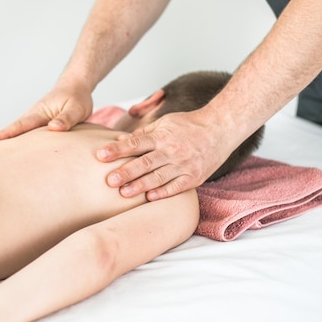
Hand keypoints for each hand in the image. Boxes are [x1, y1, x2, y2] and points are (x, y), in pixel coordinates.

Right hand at [0, 83, 93, 142]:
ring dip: (2, 146)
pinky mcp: (37, 128)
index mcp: (38, 113)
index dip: (3, 136)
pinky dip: (15, 146)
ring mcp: (33, 123)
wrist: (75, 88)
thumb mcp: (76, 108)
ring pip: (15, 136)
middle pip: (10, 133)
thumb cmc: (76, 98)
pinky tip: (10, 158)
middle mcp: (32, 118)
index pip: (17, 127)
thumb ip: (66, 118)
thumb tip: (53, 128)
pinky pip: (24, 138)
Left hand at [97, 109, 231, 199]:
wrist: (221, 128)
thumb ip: (143, 134)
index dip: (117, 150)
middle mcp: (171, 151)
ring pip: (158, 177)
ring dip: (140, 186)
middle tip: (108, 180)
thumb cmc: (188, 125)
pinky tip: (150, 199)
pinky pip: (176, 187)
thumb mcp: (165, 123)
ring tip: (123, 193)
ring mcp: (183, 165)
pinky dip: (163, 193)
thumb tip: (120, 140)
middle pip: (144, 163)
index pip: (135, 143)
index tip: (100, 155)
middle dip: (126, 172)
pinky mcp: (194, 177)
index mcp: (161, 136)